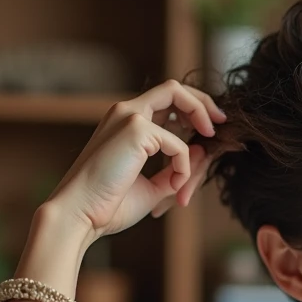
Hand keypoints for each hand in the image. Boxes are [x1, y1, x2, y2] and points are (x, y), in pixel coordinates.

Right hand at [42, 79, 226, 245]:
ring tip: (210, 145)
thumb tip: (202, 151)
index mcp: (124, 124)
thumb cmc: (109, 205)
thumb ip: (175, 169)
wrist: (80, 215)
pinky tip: (176, 185)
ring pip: (178, 97)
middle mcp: (125, 112)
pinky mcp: (136, 128)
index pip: (164, 101)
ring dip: (200, 122)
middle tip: (220, 123)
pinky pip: (178, 143)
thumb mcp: (152, 186)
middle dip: (202, 101)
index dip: (191, 108)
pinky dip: (184, 165)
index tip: (210, 127)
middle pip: (173, 87)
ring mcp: (129, 116)